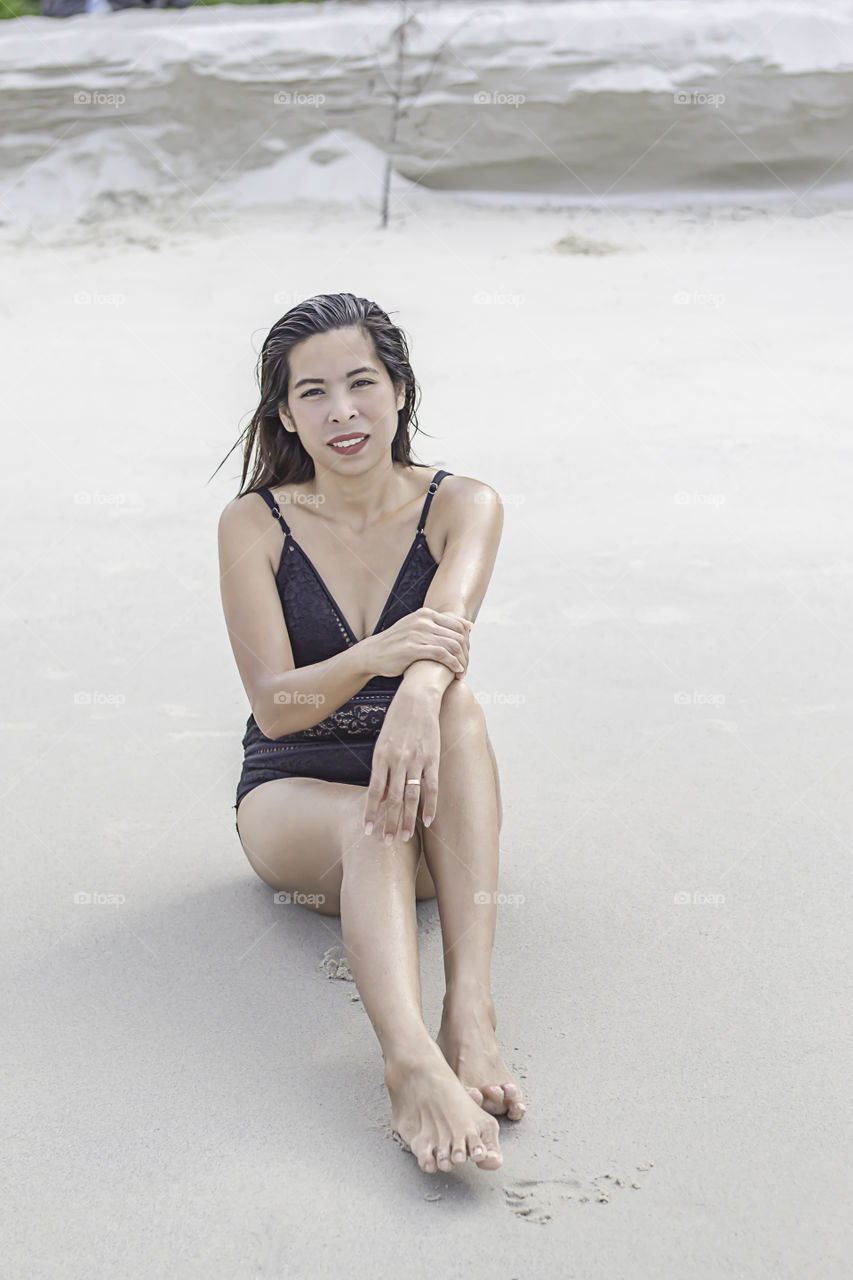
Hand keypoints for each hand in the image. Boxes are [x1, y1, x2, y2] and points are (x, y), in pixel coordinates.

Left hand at [362, 689, 440, 840]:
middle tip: (386, 843)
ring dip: (407, 820)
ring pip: (410, 797)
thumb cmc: (397, 719)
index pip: (374, 791)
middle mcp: (398, 760)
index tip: (368, 830)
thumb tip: (378, 795)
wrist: (418, 696)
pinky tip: (428, 821)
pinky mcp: (433, 758)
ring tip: (403, 838)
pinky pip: (431, 786)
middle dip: (388, 823)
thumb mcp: (383, 741)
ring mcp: (416, 760)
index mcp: (381, 756)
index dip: (371, 813)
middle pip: (392, 799)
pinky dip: (430, 805)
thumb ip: (381, 768)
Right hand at [363, 608, 471, 679]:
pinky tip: (457, 670)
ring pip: (451, 645)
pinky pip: (441, 654)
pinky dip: (453, 663)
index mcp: (425, 614)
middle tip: (467, 666)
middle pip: (457, 635)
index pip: (457, 625)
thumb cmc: (398, 644)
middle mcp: (423, 621)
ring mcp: (417, 634)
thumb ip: (439, 626)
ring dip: (461, 660)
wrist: (373, 654)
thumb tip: (467, 626)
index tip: (467, 654)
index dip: (466, 640)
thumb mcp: (417, 628)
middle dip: (465, 653)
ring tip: (463, 671)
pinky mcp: (412, 648)